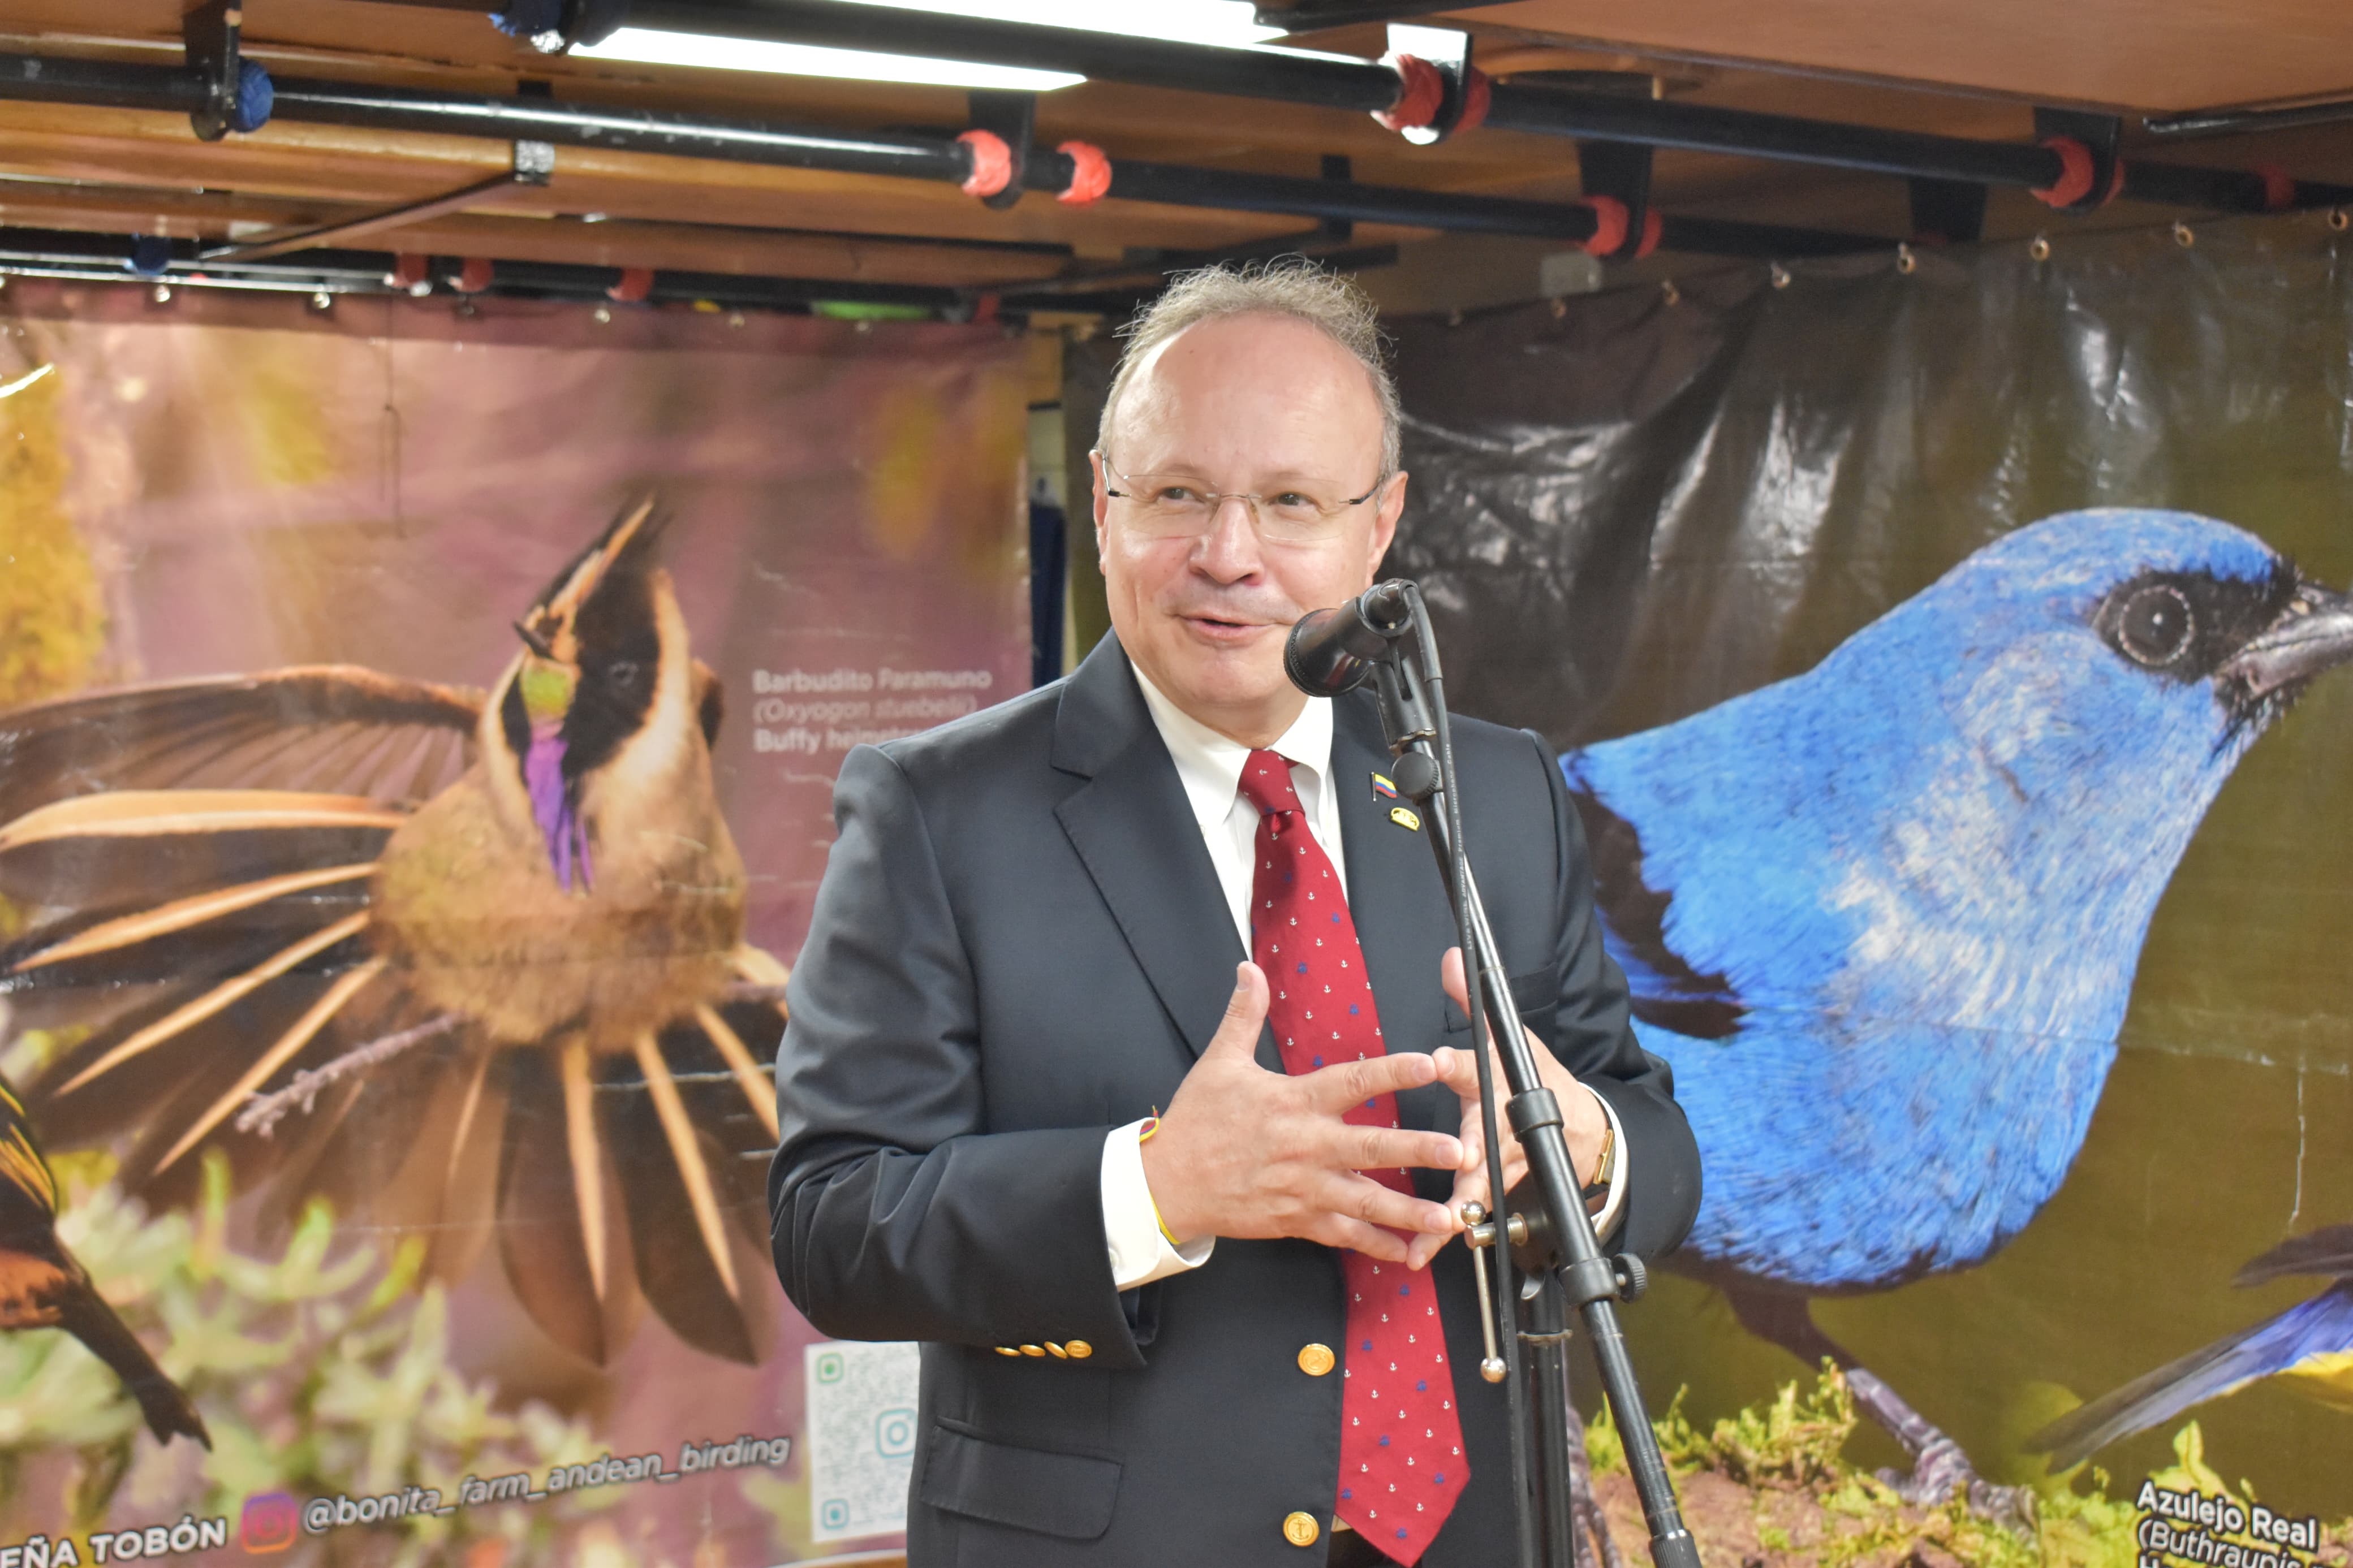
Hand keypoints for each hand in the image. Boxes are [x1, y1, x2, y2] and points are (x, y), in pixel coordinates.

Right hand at [1140, 962, 1467, 1264]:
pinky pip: (1345, 1235)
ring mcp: (1304, 1188)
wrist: (1168, 1183)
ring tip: (1449, 1214)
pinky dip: (1377, 1244)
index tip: (1430, 1064)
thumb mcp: (1219, 1062)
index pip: (1351, 1082)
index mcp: (1293, 1103)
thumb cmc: (1196, 1121)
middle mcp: (1305, 1146)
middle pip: (1371, 1147)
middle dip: (1417, 1149)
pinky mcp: (1298, 1220)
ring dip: (1409, 1208)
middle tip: (1459, 1149)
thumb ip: (1244, 1015)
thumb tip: (1248, 969)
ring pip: (1366, 1201)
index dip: (1392, 1071)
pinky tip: (1409, 1250)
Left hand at [1405, 948, 1610, 1269]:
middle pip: (1485, 1140)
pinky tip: (1417, 1253)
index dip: (1459, 1064)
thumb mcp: (1511, 1037)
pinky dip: (1447, 1236)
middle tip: (1457, 1163)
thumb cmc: (1535, 1079)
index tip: (1438, 1062)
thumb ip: (1474, 1003)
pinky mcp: (1498, 1189)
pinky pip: (1472, 1214)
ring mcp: (1505, 1162)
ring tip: (1431, 1231)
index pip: (1479, 1069)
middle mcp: (1504, 1126)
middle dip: (1470, 1153)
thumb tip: (1452, 960)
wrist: (1580, 1131)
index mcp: (1501, 1082)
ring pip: (1480, 1186)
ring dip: (1456, 1209)